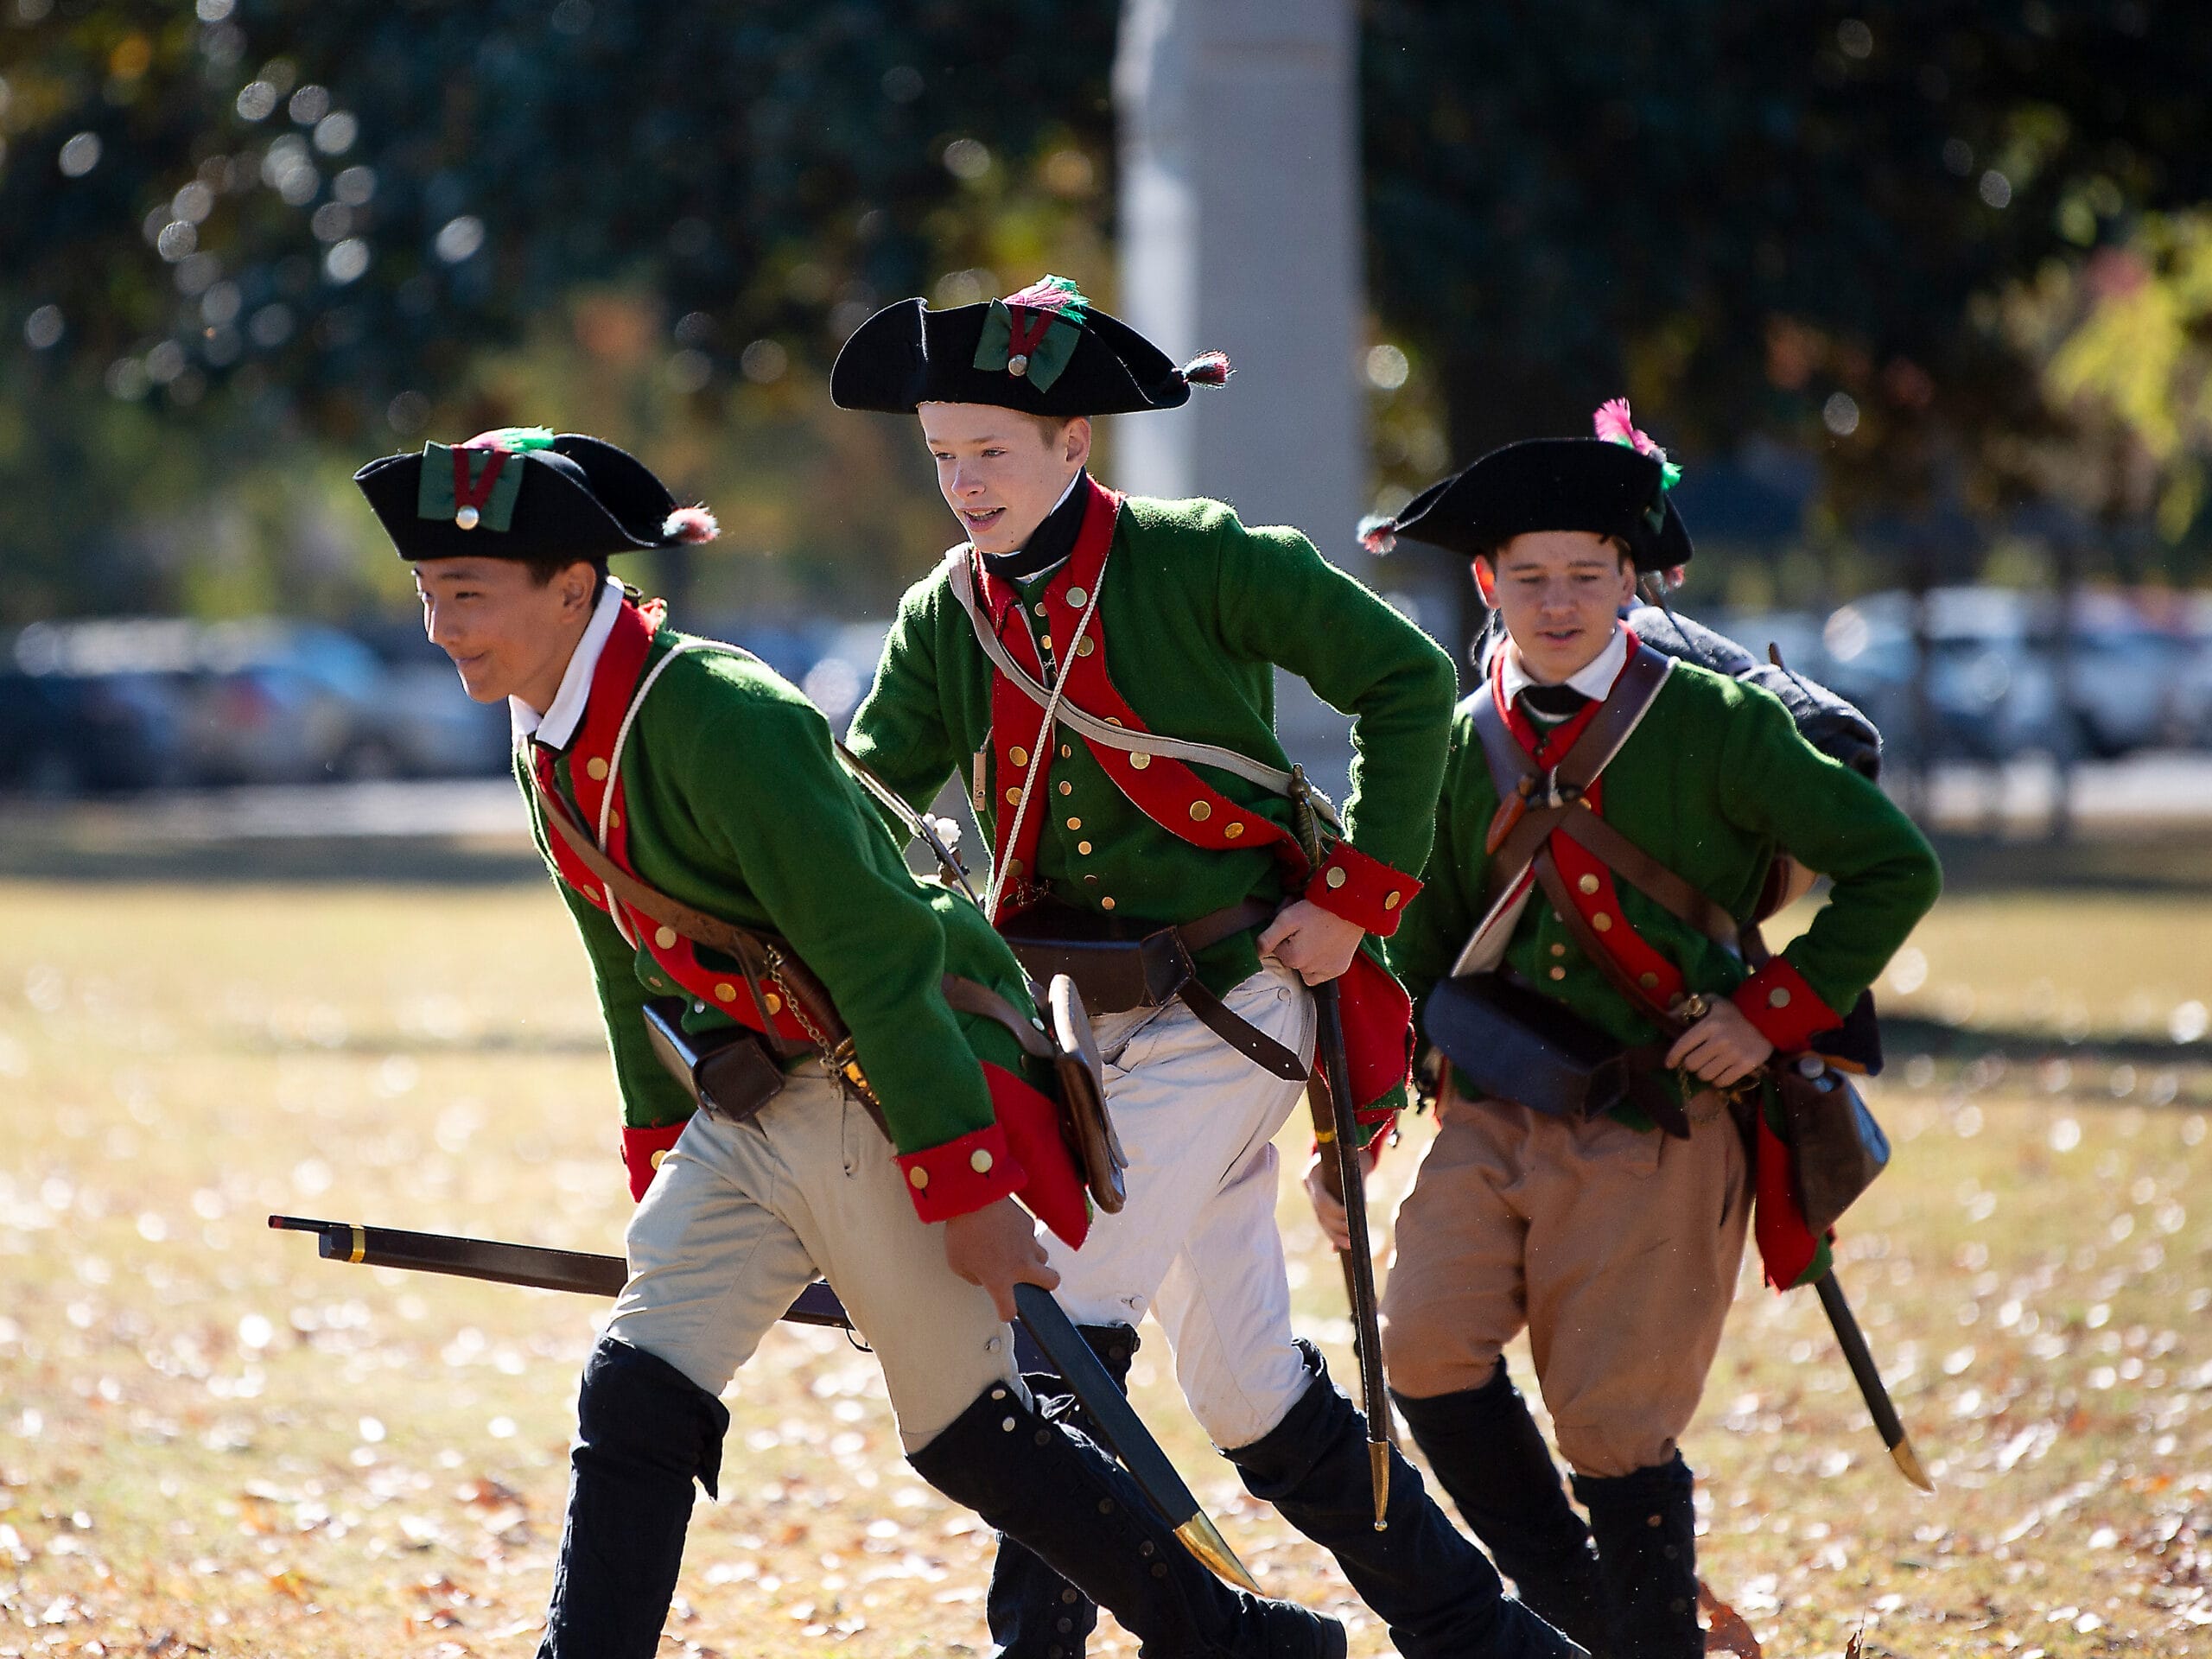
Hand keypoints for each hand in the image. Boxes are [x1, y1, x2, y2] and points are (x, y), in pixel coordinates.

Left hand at [943, 1197, 1059, 1321]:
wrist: (974, 1199)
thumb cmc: (963, 1231)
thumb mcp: (957, 1264)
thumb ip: (972, 1277)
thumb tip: (982, 1276)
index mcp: (1000, 1280)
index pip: (1010, 1309)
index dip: (1006, 1313)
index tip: (1004, 1311)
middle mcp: (1021, 1265)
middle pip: (1051, 1282)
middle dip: (1045, 1285)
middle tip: (1033, 1281)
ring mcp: (1028, 1243)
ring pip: (1044, 1257)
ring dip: (1034, 1258)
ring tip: (1017, 1252)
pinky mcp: (1029, 1224)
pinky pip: (1031, 1235)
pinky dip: (1022, 1236)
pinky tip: (1007, 1230)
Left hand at [1258, 899, 1364, 984]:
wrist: (1350, 907)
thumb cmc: (1317, 909)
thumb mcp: (1287, 918)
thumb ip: (1268, 938)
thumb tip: (1255, 954)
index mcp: (1292, 958)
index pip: (1277, 950)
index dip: (1283, 934)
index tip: (1294, 923)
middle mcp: (1307, 970)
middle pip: (1291, 959)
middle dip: (1294, 944)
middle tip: (1306, 926)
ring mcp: (1325, 971)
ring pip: (1305, 968)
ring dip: (1306, 956)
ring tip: (1317, 936)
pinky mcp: (1338, 969)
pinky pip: (1322, 973)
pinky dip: (1320, 964)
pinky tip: (1325, 948)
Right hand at [1301, 1141, 1379, 1251]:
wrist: (1342, 1149)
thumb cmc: (1351, 1154)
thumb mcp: (1355, 1161)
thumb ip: (1357, 1182)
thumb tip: (1362, 1209)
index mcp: (1312, 1173)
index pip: (1321, 1200)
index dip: (1337, 1211)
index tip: (1351, 1217)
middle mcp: (1309, 1186)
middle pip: (1320, 1213)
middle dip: (1337, 1226)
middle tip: (1352, 1234)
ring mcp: (1312, 1196)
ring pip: (1321, 1221)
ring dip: (1335, 1235)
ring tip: (1349, 1244)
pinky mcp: (1319, 1205)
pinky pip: (1324, 1223)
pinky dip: (1332, 1236)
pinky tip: (1337, 1249)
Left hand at [1662, 1000, 1773, 1088]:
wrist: (1768, 1020)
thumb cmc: (1735, 1012)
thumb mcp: (1712, 1001)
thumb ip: (1689, 1006)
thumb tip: (1668, 1016)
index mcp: (1710, 1024)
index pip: (1683, 1045)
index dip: (1673, 1057)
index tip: (1669, 1064)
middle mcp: (1720, 1040)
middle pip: (1692, 1064)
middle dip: (1691, 1064)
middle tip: (1697, 1060)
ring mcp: (1734, 1054)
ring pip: (1705, 1075)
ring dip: (1704, 1073)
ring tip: (1709, 1066)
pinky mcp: (1747, 1065)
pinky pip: (1722, 1082)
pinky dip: (1718, 1080)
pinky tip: (1721, 1072)